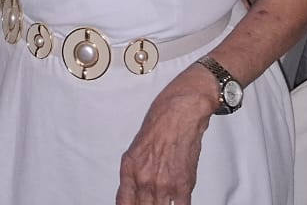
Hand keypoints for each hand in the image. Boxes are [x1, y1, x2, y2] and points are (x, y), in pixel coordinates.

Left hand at [116, 65, 215, 204]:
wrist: (180, 111)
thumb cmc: (160, 122)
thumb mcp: (136, 148)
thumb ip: (134, 173)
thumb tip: (135, 192)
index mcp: (130, 169)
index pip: (123, 204)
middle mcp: (144, 179)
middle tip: (151, 201)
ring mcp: (163, 184)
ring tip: (163, 200)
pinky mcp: (183, 184)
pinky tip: (177, 203)